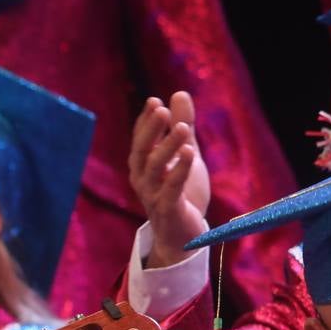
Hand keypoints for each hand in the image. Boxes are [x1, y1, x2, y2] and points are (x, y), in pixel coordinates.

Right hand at [128, 92, 210, 268]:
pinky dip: (179, 170)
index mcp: (143, 166)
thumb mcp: (185, 155)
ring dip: (168, 146)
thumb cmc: (181, 193)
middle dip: (150, 131)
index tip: (155, 101)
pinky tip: (189, 152)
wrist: (183, 236)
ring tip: (183, 128)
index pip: (141, 139)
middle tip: (161, 110)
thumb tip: (177, 94)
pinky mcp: (168, 210)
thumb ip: (182, 126)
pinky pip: (171, 188)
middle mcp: (142, 180)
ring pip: (155, 168)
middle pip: (141, 152)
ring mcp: (153, 195)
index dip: (146, 121)